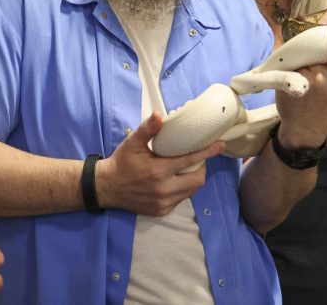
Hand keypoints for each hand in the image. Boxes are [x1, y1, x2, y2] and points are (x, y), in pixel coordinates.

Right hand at [95, 112, 225, 216]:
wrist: (107, 187)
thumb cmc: (122, 162)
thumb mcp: (132, 143)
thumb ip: (147, 129)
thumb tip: (159, 114)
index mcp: (158, 170)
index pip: (190, 160)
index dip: (207, 152)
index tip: (220, 145)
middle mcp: (163, 189)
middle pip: (197, 180)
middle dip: (201, 168)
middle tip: (196, 159)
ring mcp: (163, 203)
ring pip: (190, 191)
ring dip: (192, 179)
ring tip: (185, 169)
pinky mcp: (161, 211)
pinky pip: (180, 200)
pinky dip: (181, 190)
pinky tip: (173, 182)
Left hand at [276, 17, 326, 148]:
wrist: (303, 128)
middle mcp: (319, 76)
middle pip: (321, 44)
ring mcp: (301, 75)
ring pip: (306, 47)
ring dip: (312, 34)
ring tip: (322, 22)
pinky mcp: (286, 75)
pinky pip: (290, 54)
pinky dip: (296, 45)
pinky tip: (303, 36)